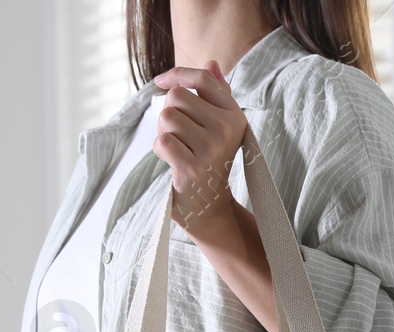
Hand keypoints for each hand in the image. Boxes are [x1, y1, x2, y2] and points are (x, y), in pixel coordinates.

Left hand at [152, 62, 248, 238]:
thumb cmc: (210, 162)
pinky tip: (172, 161)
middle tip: (178, 135)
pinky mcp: (192, 167)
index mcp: (234, 114)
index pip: (202, 78)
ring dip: (163, 132)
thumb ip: (216, 94)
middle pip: (176, 97)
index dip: (177, 74)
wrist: (210, 207)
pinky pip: (162, 141)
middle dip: (168, 113)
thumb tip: (212, 63)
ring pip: (166, 117)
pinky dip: (159, 150)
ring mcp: (210, 148)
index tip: (161, 82)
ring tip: (177, 148)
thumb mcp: (220, 126)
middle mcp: (226, 129)